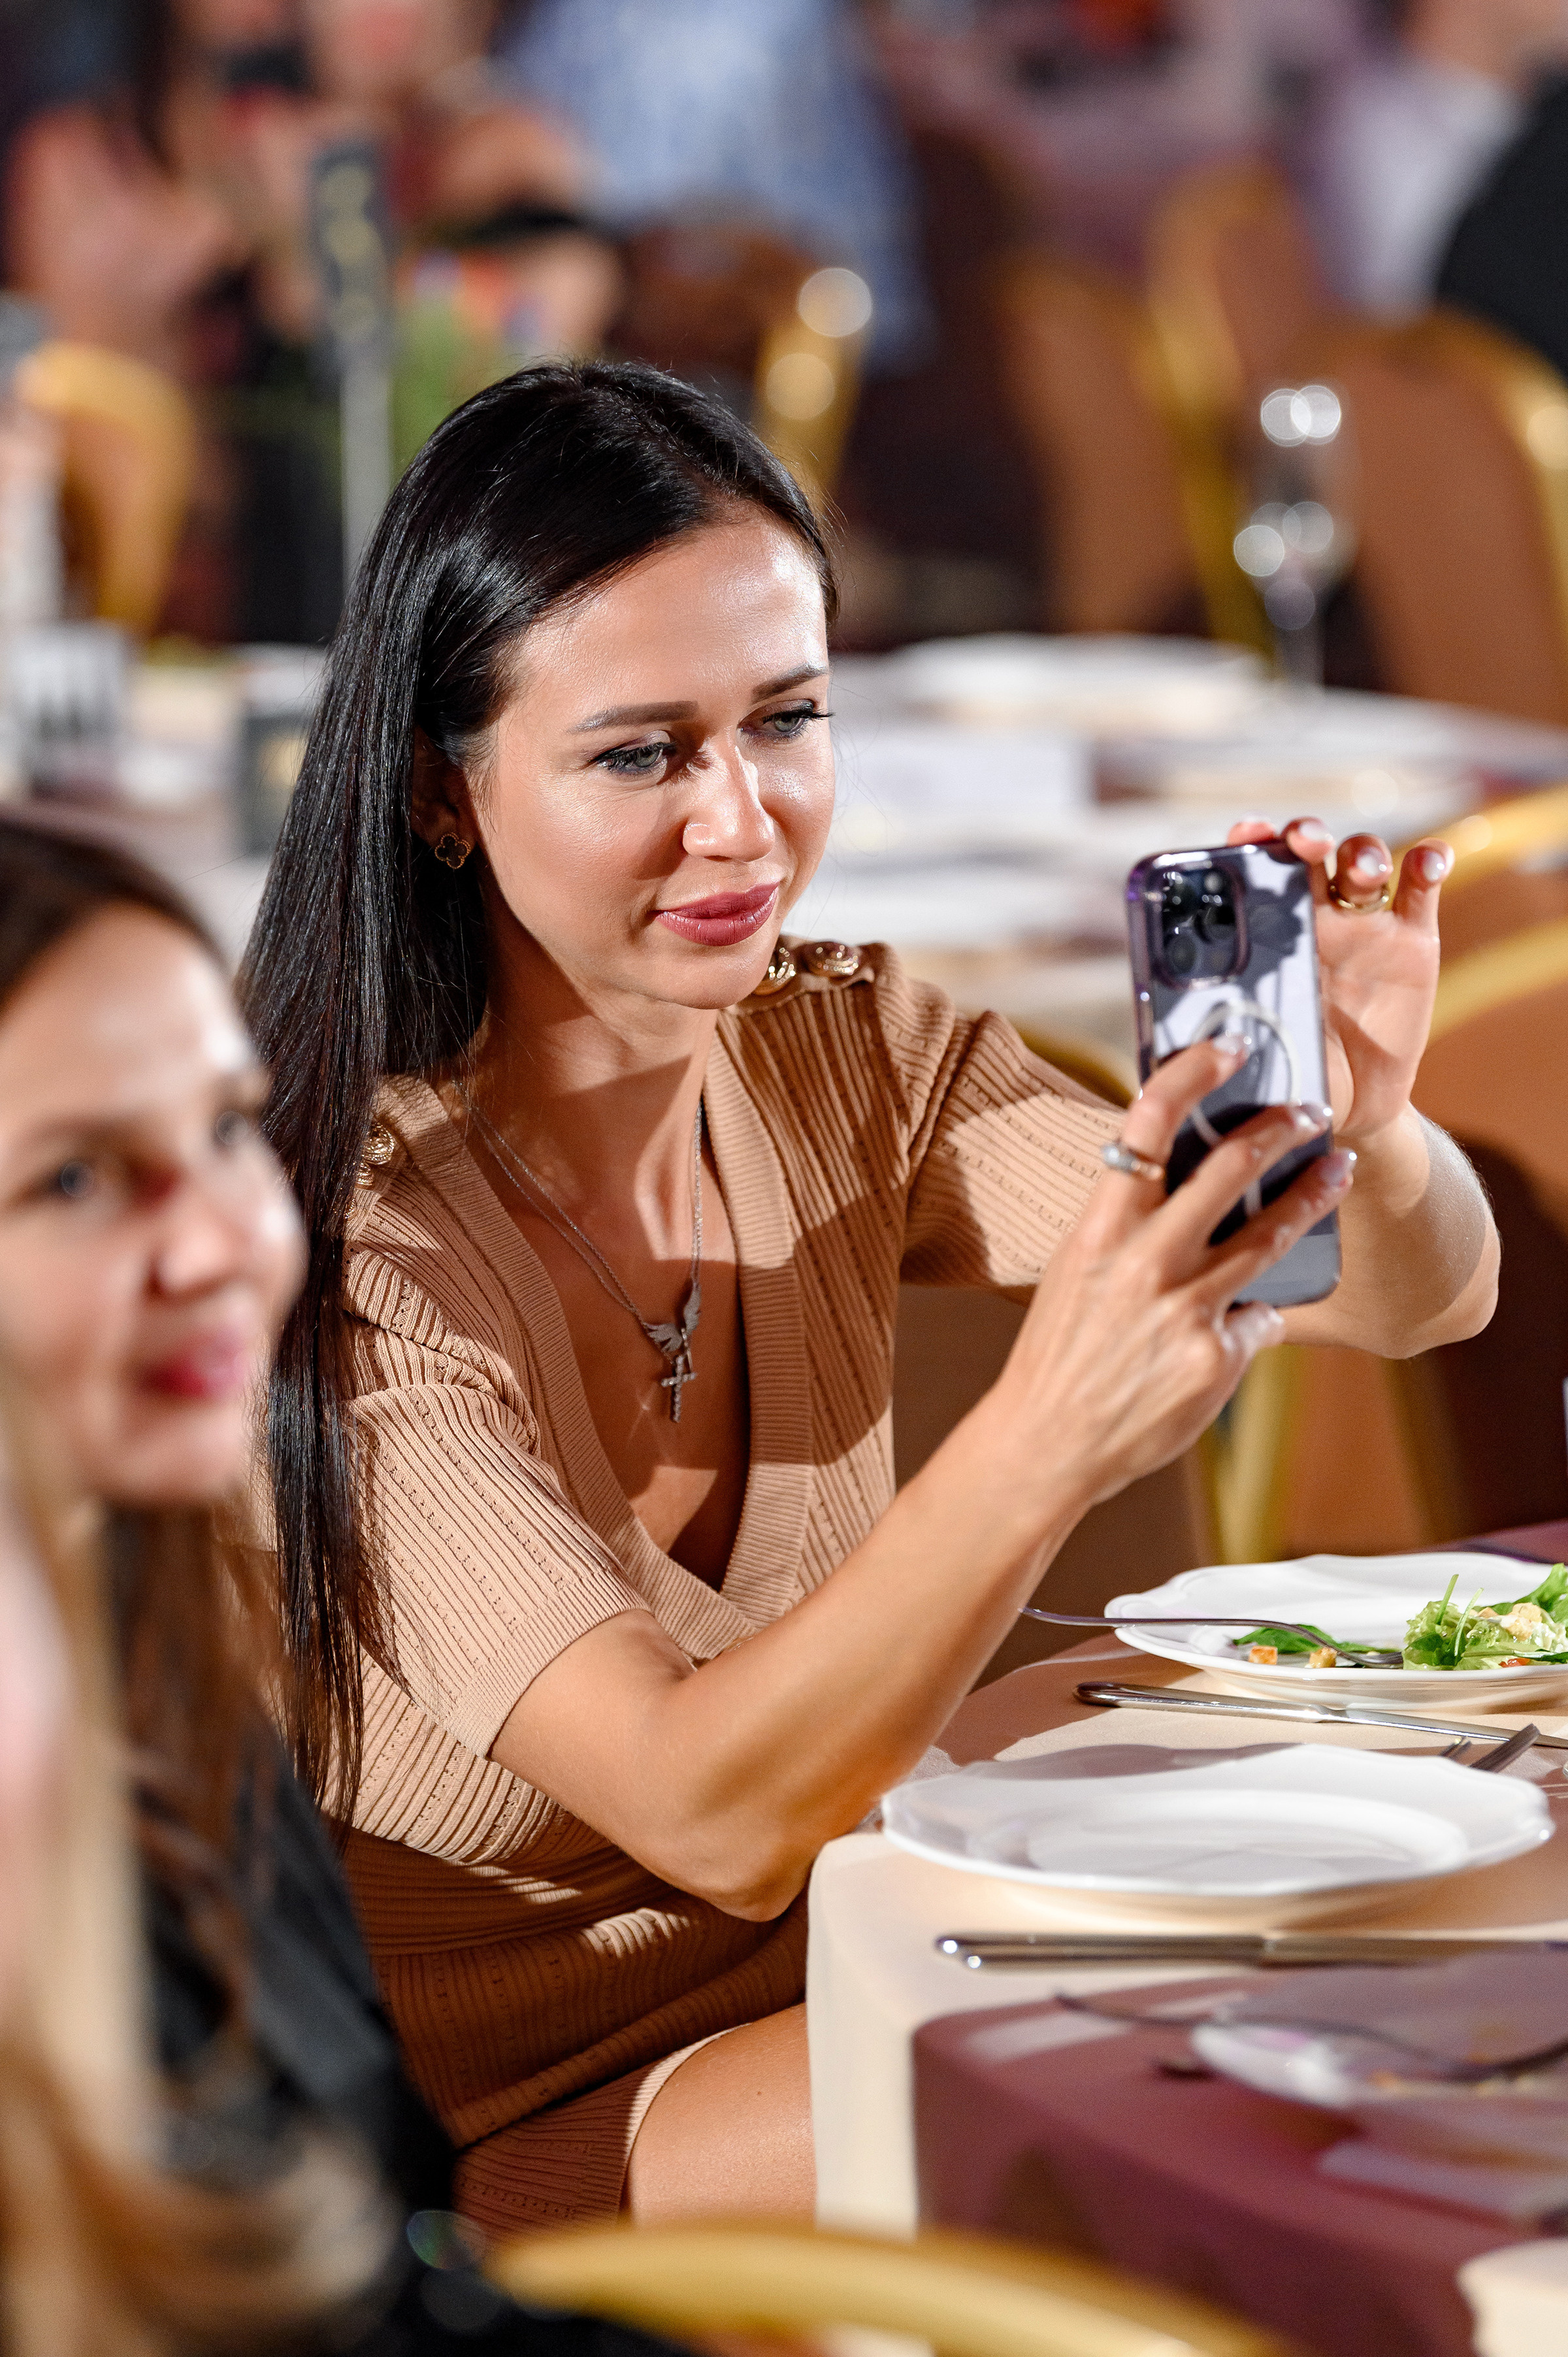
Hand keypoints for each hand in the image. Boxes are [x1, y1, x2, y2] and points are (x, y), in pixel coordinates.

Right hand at [985, 1038, 1354, 1519]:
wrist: (1048, 1440)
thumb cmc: (1062, 1347)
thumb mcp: (1078, 1267)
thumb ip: (1129, 1222)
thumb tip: (1191, 1182)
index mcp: (1101, 1227)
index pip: (1149, 1125)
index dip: (1192, 1074)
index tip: (1229, 1046)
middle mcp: (1146, 1261)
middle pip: (1232, 1169)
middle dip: (1281, 1130)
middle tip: (1310, 1112)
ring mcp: (1186, 1310)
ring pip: (1269, 1238)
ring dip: (1310, 1196)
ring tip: (1335, 1172)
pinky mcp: (1216, 1358)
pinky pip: (1258, 1320)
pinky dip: (1251, 1320)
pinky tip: (1232, 1331)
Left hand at [1225, 816, 1452, 1146]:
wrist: (1349, 1105)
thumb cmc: (1285, 1072)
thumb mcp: (1250, 1052)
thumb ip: (1223, 1035)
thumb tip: (1174, 1041)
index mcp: (1264, 934)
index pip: (1254, 871)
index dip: (1251, 842)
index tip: (1248, 833)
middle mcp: (1313, 918)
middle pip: (1311, 852)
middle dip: (1308, 835)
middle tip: (1307, 843)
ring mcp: (1364, 925)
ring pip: (1363, 862)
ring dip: (1364, 852)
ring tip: (1363, 871)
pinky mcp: (1413, 941)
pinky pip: (1421, 887)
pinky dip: (1427, 863)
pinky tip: (1427, 862)